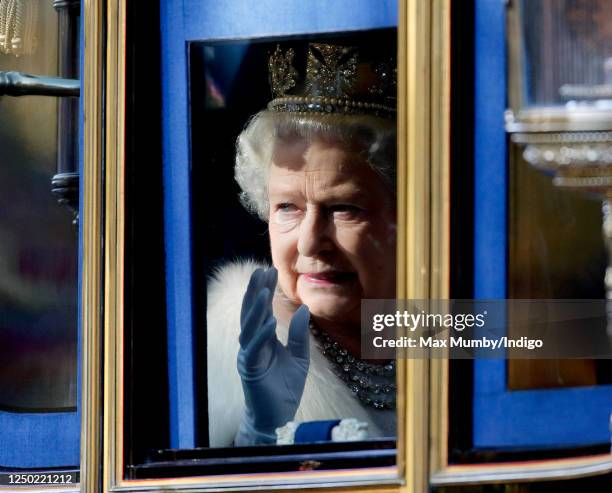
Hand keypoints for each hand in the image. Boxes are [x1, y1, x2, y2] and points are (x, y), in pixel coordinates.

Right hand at [234, 267, 309, 445]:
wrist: (278, 417)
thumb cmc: (285, 387)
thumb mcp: (299, 357)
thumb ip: (299, 335)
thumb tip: (303, 309)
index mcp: (264, 338)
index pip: (263, 309)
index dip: (265, 290)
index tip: (270, 270)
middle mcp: (253, 343)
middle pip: (252, 312)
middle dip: (256, 292)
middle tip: (262, 270)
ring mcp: (249, 355)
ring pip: (249, 326)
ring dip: (256, 308)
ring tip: (264, 290)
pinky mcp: (250, 369)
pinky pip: (254, 348)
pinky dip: (260, 333)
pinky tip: (268, 320)